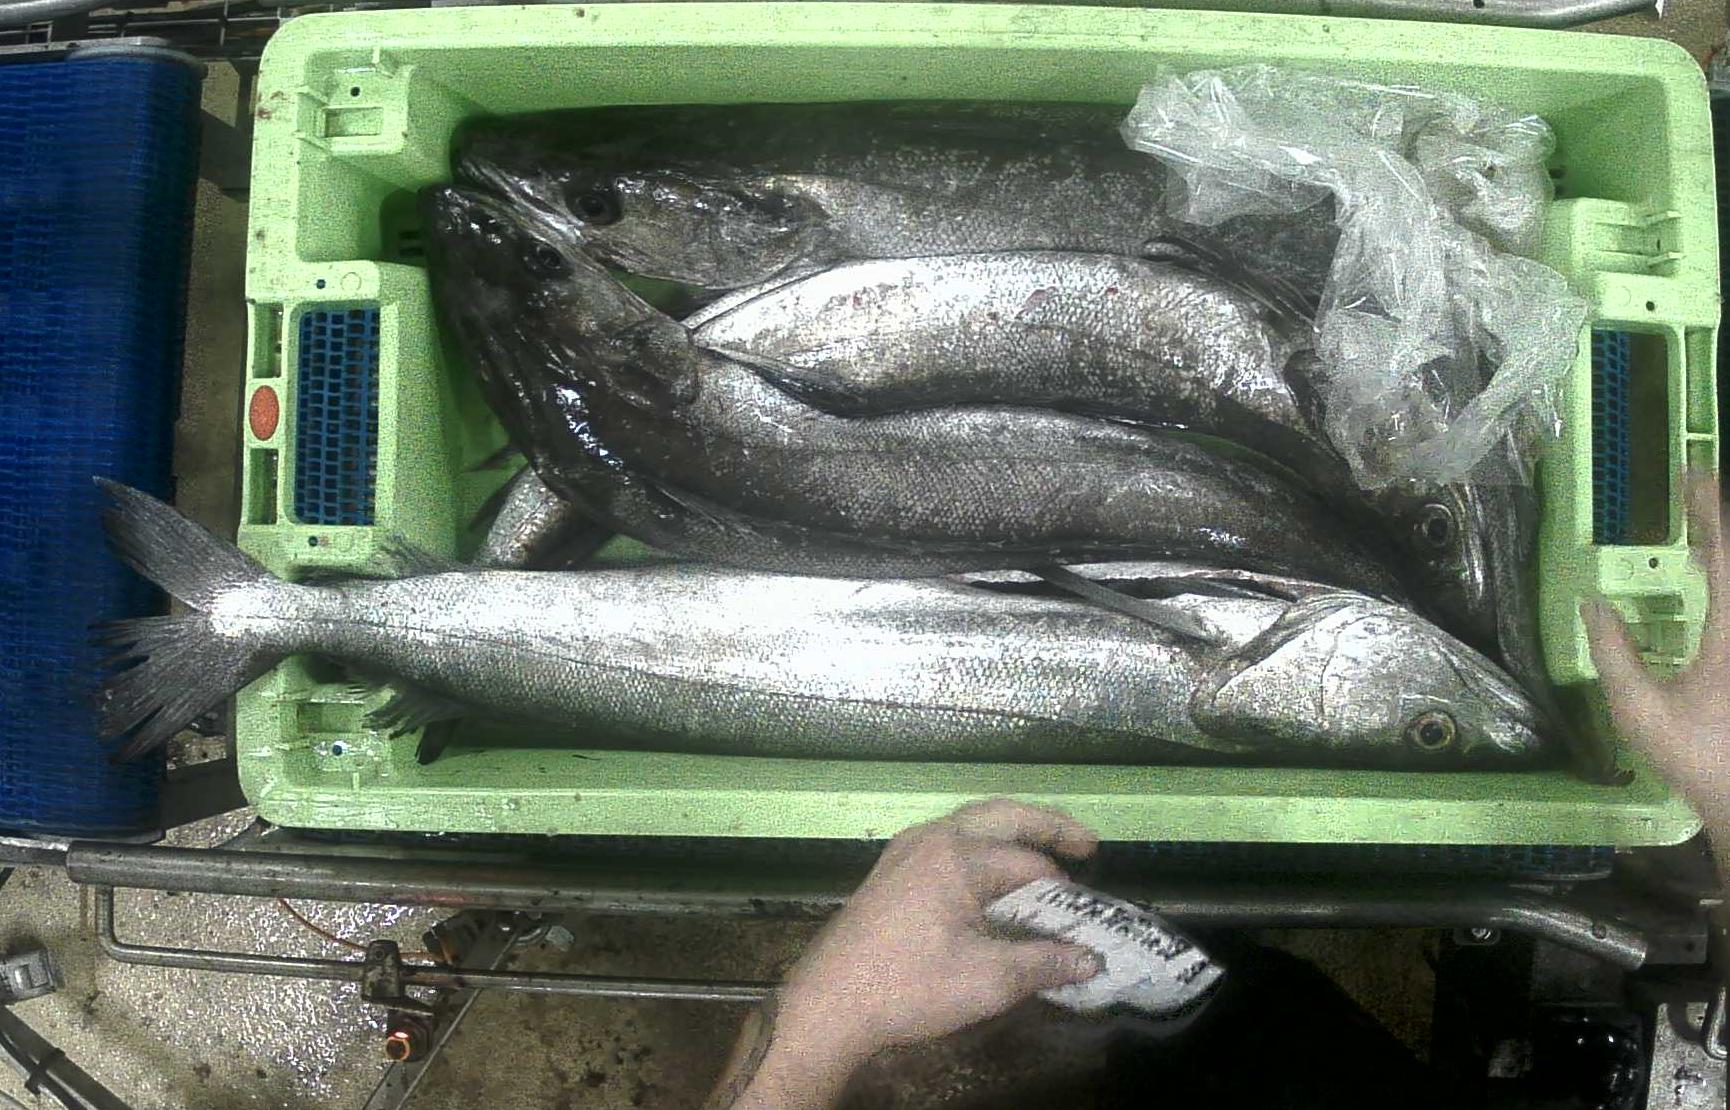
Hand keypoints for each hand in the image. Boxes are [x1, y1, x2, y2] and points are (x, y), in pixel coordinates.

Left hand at [707, 799, 1101, 1109]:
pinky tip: (993, 872)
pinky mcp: (892, 868)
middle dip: (1048, 825)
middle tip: (1087, 843)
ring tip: (1047, 849)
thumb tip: (1091, 960)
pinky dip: (982, 845)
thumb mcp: (987, 981)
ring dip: (1012, 832)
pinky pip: (949, 840)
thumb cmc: (908, 987)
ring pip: (972, 823)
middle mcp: (932, 838)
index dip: (1063, 891)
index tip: (1088, 916)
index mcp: (957, 856)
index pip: (1029, 865)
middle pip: (1003, 816)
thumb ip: (1044, 963)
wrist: (829, 1002)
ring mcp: (907, 849)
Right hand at [1583, 471, 1728, 824]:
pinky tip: (1709, 582)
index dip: (1710, 511)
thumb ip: (1615, 652)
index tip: (1691, 477)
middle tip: (1696, 494)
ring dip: (1724, 555)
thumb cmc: (1695, 756)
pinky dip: (1725, 581)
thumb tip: (1592, 604)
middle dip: (1721, 524)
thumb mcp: (1639, 709)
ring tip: (1703, 534)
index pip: (1725, 555)